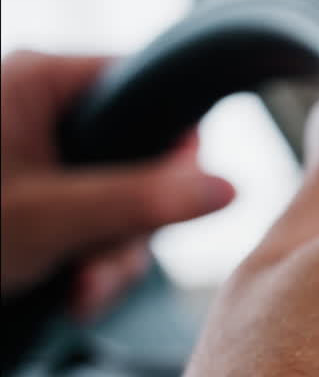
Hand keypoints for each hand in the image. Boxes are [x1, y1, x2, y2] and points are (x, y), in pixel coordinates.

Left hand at [0, 51, 233, 317]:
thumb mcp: (47, 217)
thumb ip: (141, 201)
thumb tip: (226, 187)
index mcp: (40, 83)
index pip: (147, 90)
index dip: (177, 146)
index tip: (182, 198)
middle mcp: (41, 114)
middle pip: (140, 160)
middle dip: (131, 230)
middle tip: (104, 269)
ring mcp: (38, 161)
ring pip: (119, 203)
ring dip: (111, 258)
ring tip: (82, 293)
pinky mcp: (35, 202)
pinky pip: (90, 225)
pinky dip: (89, 264)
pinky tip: (73, 293)